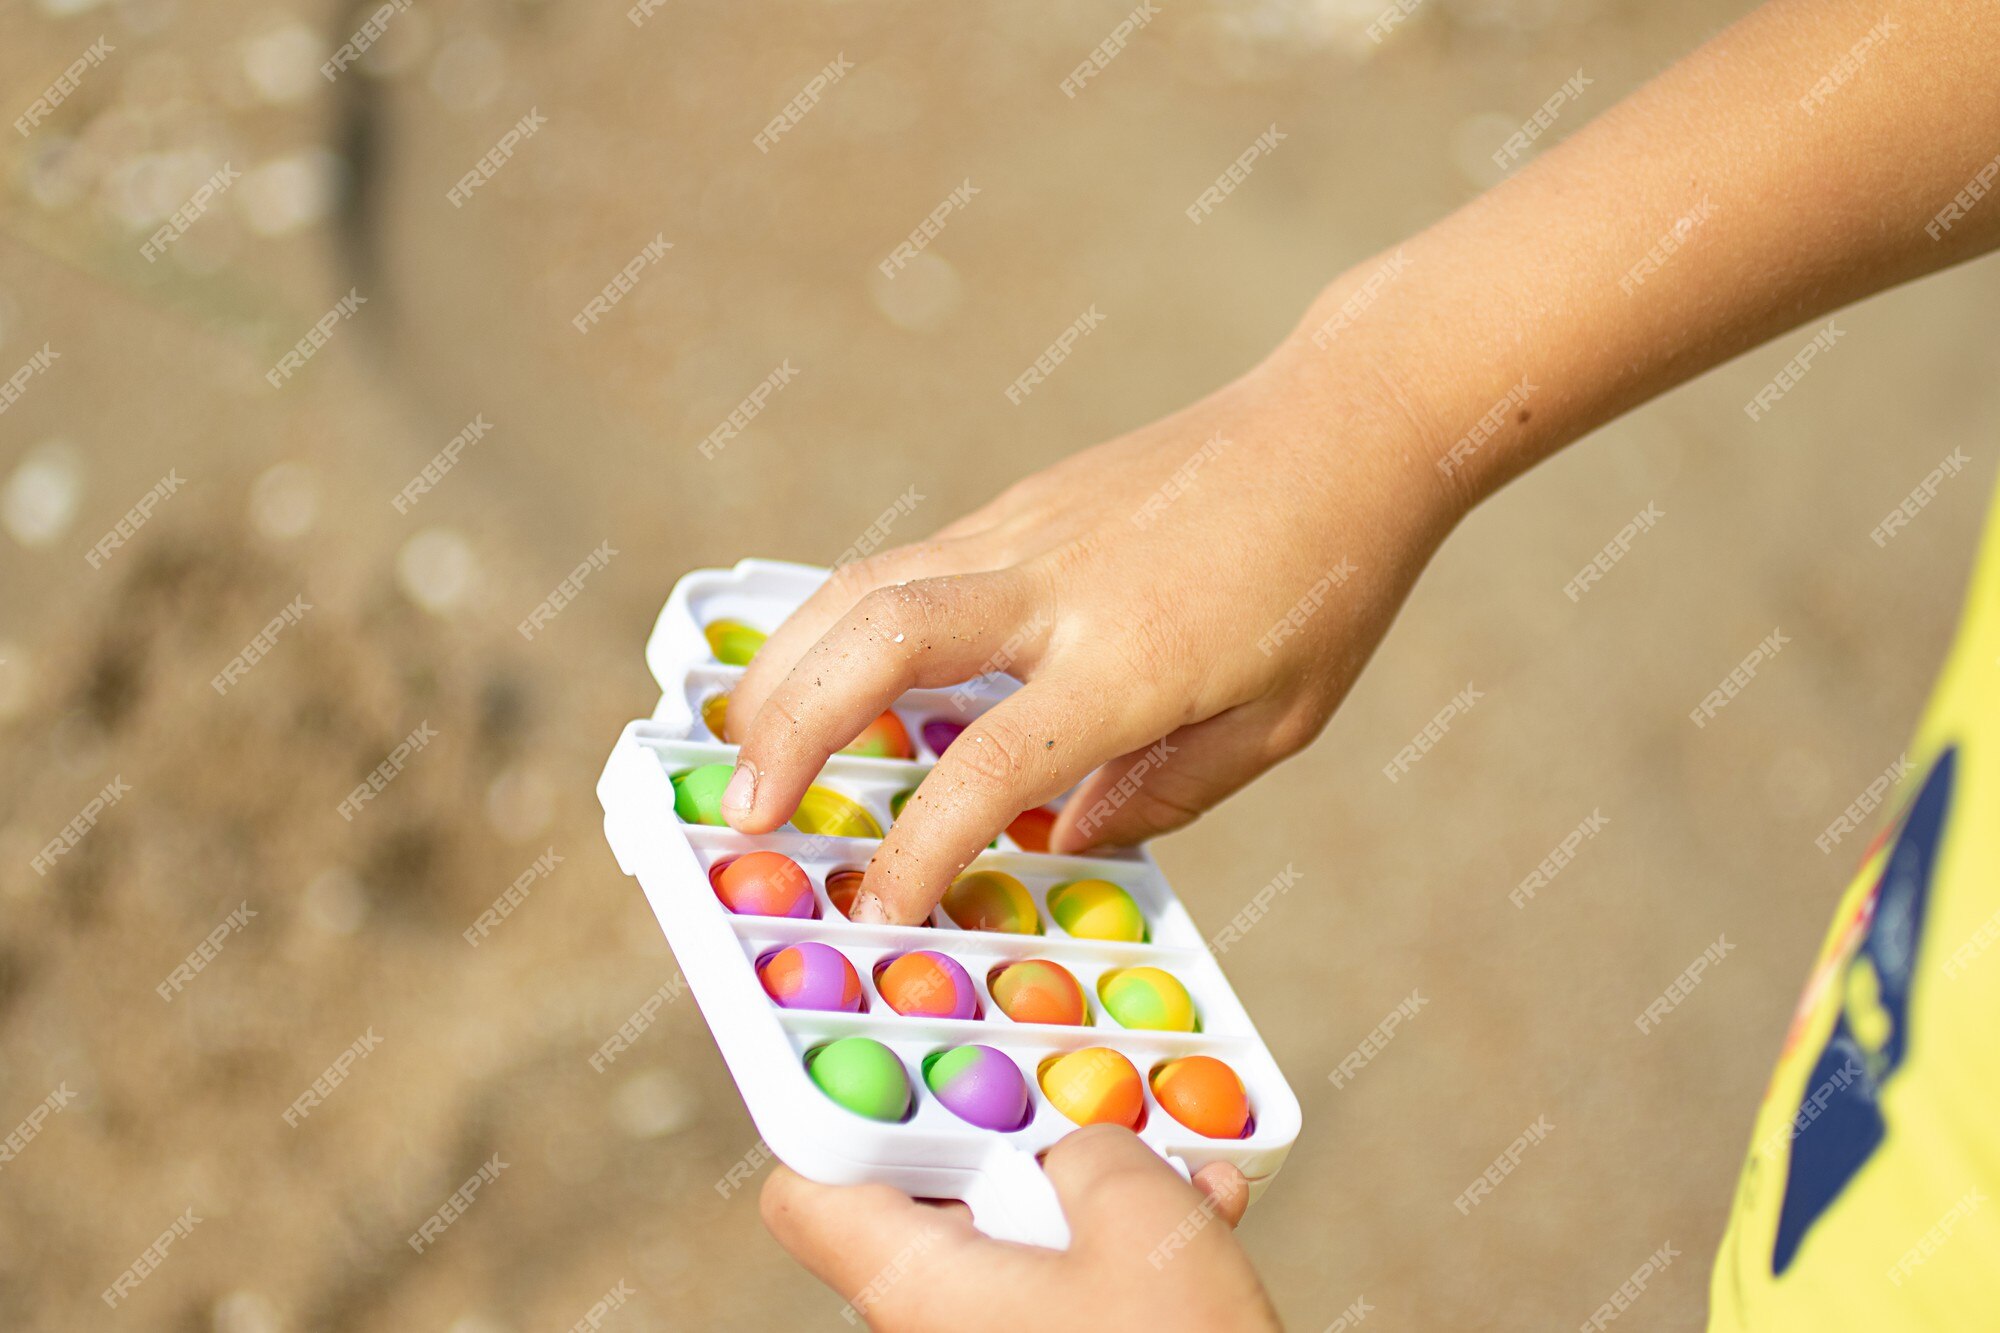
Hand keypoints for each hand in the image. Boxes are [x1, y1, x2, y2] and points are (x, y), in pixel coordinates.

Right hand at [720, 332, 1458, 923]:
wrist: (1342, 426)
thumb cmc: (1327, 585)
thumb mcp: (1277, 723)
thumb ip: (1162, 795)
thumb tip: (1055, 837)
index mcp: (1127, 659)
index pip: (989, 766)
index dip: (918, 848)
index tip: (880, 908)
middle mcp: (1054, 585)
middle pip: (875, 641)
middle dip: (787, 731)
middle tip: (746, 815)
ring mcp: (1024, 528)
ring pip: (862, 586)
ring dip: (784, 668)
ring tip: (744, 747)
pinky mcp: (1018, 502)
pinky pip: (902, 565)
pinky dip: (839, 624)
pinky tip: (826, 674)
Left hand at [760, 1125, 1278, 1331]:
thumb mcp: (1142, 1217)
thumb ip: (1090, 1147)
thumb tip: (1080, 1146)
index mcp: (913, 1287)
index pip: (805, 1188)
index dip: (841, 1106)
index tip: (907, 1055)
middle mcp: (930, 1329)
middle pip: (927, 1197)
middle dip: (1013, 1135)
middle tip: (1073, 1098)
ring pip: (1014, 1241)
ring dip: (1089, 1190)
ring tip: (1174, 1161)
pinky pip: (1060, 1291)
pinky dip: (1117, 1249)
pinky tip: (1201, 1213)